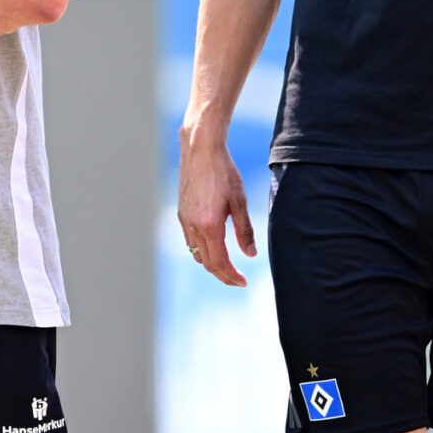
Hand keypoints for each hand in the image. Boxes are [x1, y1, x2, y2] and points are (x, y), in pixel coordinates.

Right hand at [176, 133, 255, 286]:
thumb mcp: (239, 201)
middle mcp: (193, 227)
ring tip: (227, 265)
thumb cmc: (223, 172)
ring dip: (211, 263)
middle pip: (206, 263)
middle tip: (238, 279)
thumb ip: (244, 231)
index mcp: (209, 226)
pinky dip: (202, 250)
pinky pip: (190, 241)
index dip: (232, 276)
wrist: (200, 150)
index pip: (220, 262)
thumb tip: (250, 254)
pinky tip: (214, 245)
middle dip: (222, 274)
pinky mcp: (181, 213)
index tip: (244, 282)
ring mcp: (184, 221)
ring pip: (196, 253)